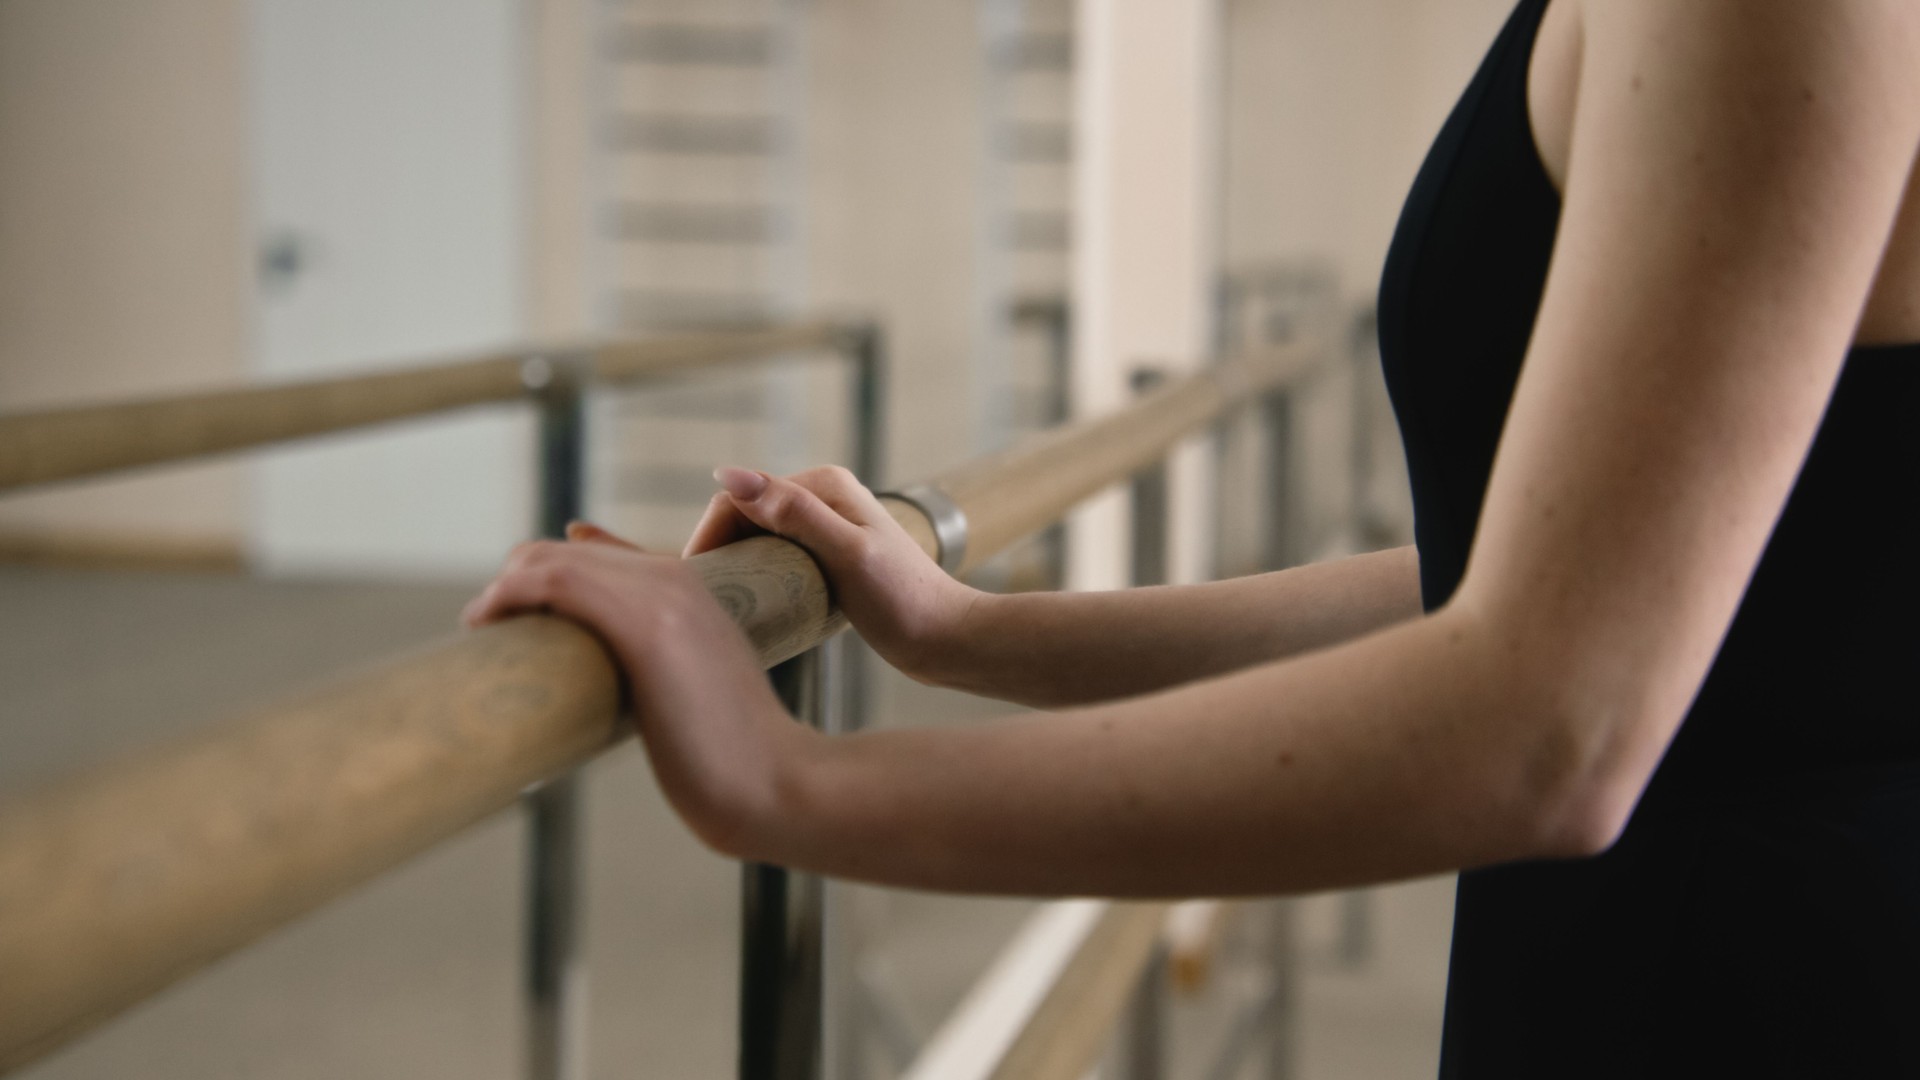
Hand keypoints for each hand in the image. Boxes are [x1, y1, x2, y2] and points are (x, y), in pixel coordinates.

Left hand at [462, 523, 805, 857]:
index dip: (544, 575)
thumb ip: (662, 679)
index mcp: (692, 588)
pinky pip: (554, 581)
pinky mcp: (645, 626)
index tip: (511, 612)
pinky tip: (485, 623)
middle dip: (514, 584)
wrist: (775, 782)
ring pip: (551, 560)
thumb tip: (636, 703)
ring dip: (502, 589)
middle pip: (564, 554)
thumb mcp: (693, 697)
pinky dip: (507, 595)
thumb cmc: (732, 758)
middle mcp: (674, 577)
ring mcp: (661, 597)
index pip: (599, 557)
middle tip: (489, 630)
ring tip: (483, 629)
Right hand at [686, 466, 982, 685]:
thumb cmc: (903, 600)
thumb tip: (730, 475)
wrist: (946, 639)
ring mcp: (826, 529)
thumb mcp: (846, 555)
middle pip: (746, 517)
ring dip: (734, 566)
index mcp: (824, 484)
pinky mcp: (829, 560)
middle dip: (717, 551)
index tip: (691, 581)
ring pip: (758, 541)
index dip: (708, 534)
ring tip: (716, 606)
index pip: (740, 496)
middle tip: (699, 600)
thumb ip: (793, 515)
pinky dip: (758, 579)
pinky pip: (776, 561)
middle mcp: (823, 498)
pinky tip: (750, 607)